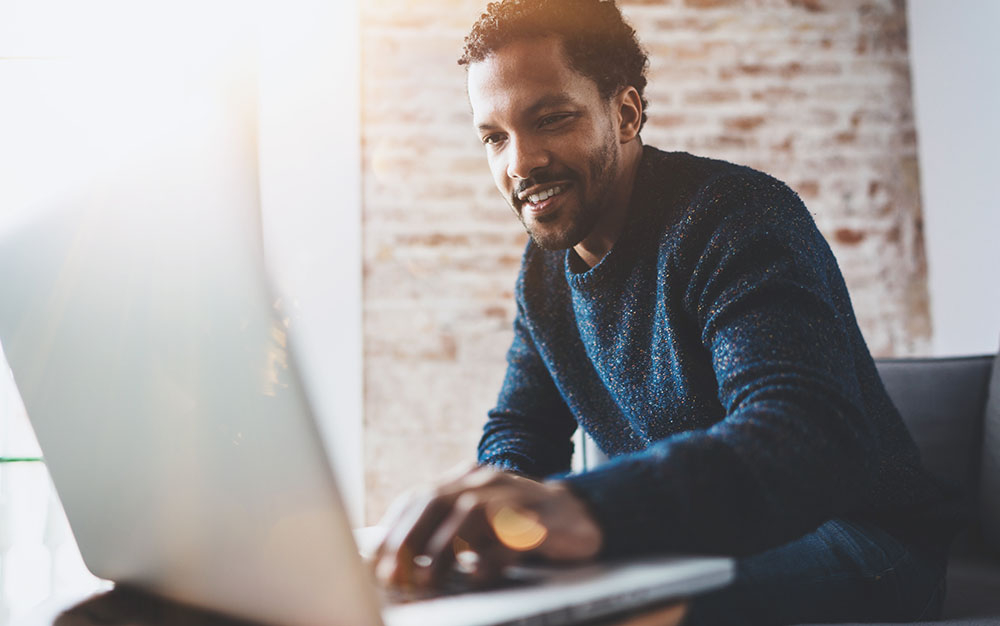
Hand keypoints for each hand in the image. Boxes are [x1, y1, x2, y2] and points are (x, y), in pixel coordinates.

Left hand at [373, 465, 602, 588]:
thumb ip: (443, 530)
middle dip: (409, 540)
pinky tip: (477, 577)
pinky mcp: (541, 520)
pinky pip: (509, 537)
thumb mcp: (478, 521)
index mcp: (467, 478)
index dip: (393, 530)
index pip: (418, 497)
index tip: (374, 564)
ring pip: (469, 513)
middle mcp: (487, 480)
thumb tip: (396, 563)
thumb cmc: (520, 525)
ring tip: (428, 580)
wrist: (582, 515)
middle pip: (436, 500)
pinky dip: (489, 559)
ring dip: (442, 550)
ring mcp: (515, 495)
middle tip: (393, 575)